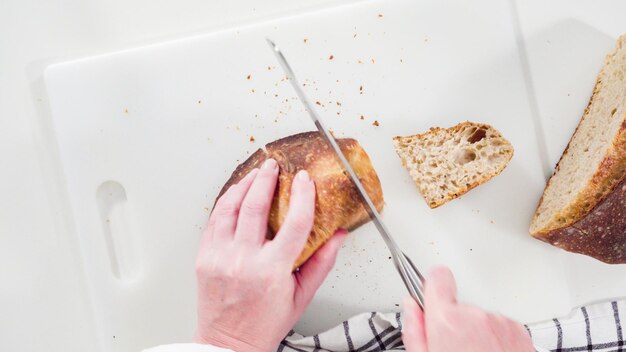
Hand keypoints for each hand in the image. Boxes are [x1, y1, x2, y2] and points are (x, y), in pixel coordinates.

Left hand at [194, 158, 347, 351]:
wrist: (228, 343)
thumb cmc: (265, 323)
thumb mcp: (301, 296)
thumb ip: (321, 263)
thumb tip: (337, 235)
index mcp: (272, 270)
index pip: (295, 223)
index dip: (303, 196)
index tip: (305, 181)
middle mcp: (244, 260)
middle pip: (255, 206)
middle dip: (266, 179)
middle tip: (275, 166)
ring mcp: (220, 257)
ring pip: (230, 208)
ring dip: (243, 185)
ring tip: (254, 174)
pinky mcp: (204, 257)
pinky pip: (213, 220)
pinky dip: (225, 202)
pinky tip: (234, 194)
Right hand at [403, 267, 533, 351]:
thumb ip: (414, 330)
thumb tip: (411, 309)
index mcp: (448, 320)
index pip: (437, 278)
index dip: (432, 286)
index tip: (430, 292)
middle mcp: (476, 316)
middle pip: (459, 306)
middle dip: (455, 323)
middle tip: (452, 348)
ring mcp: (501, 323)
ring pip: (480, 318)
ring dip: (477, 334)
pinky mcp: (519, 332)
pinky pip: (500, 328)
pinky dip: (496, 341)